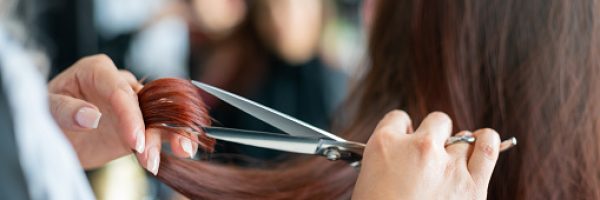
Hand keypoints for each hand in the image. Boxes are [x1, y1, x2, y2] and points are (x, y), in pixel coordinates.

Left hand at [48, 54, 195, 173]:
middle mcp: (120, 85)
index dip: (130, 114)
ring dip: (169, 136)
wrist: (54, 134)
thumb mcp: (46, 108)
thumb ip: (66, 110)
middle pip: (145, 103)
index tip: (134, 139)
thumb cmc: (46, 112)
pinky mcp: (139, 126)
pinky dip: (174, 140)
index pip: (119, 90)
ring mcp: (132, 106)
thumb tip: (90, 116)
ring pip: (159, 117)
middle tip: (148, 155)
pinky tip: (184, 150)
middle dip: (151, 130)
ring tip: (173, 155)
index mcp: (97, 70)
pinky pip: (161, 130)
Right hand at [352, 110, 500, 199]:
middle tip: (428, 156)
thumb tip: (401, 160)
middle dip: (433, 136)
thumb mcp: (367, 180)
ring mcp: (447, 164)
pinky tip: (482, 143)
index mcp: (385, 145)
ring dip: (459, 145)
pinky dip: (487, 143)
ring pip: (463, 136)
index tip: (405, 142)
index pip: (398, 118)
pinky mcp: (472, 185)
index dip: (402, 131)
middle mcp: (418, 147)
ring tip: (455, 157)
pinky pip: (487, 149)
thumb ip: (386, 161)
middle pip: (436, 122)